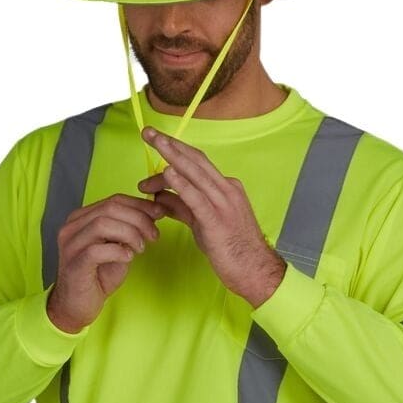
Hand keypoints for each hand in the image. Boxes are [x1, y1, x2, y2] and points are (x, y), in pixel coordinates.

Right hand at [47, 191, 165, 331]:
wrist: (77, 306)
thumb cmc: (97, 277)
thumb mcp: (117, 248)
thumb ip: (128, 231)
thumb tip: (152, 214)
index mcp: (82, 218)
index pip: (114, 200)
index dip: (140, 205)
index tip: (159, 213)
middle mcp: (72, 227)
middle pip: (110, 208)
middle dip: (139, 219)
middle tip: (154, 235)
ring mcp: (71, 244)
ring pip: (103, 224)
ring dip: (129, 234)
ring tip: (141, 248)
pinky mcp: (74, 263)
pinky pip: (97, 250)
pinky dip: (118, 251)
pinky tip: (128, 258)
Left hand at [138, 128, 286, 307]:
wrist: (254, 270)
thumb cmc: (231, 250)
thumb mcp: (202, 223)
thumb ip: (182, 207)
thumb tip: (160, 197)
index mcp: (226, 188)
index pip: (196, 164)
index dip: (175, 151)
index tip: (157, 142)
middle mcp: (226, 190)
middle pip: (195, 160)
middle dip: (170, 144)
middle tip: (148, 132)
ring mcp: (223, 203)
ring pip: (195, 173)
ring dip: (172, 156)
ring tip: (154, 142)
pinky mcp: (216, 220)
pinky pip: (196, 198)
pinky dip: (181, 183)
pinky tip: (167, 173)